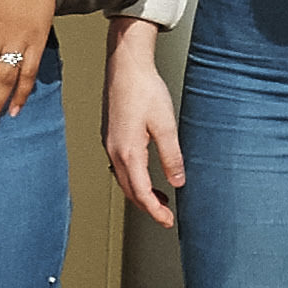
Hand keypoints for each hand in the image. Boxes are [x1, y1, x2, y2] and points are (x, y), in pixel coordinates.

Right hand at [105, 22, 184, 229]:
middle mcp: (114, 151)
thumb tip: (177, 181)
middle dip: (147, 207)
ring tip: (159, 199)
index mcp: (128, 152)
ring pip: (124, 179)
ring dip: (140, 193)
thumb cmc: (144, 90)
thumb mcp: (165, 125)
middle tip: (166, 216)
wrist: (126, 66)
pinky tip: (145, 175)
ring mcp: (110, 143)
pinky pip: (121, 166)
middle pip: (130, 190)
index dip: (155, 212)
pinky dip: (134, 178)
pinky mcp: (112, 135)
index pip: (141, 193)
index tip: (168, 222)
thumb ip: (171, 156)